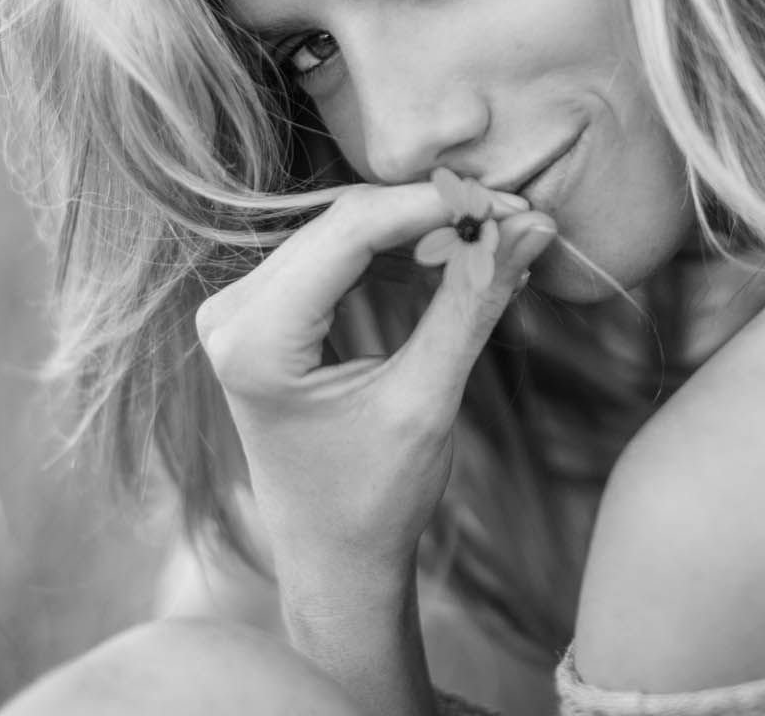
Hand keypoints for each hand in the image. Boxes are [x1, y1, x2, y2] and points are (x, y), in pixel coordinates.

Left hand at [195, 177, 556, 604]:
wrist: (332, 560)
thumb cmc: (373, 499)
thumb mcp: (428, 399)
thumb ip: (473, 304)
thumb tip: (533, 225)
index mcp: (256, 341)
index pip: (351, 231)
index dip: (433, 206)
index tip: (511, 203)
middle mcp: (232, 314)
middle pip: (344, 223)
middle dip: (432, 213)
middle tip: (515, 217)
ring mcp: (239, 310)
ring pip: (342, 230)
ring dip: (417, 227)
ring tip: (491, 237)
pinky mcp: (261, 312)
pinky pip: (333, 254)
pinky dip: (394, 250)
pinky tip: (448, 256)